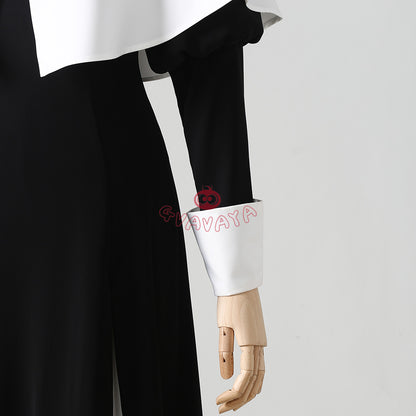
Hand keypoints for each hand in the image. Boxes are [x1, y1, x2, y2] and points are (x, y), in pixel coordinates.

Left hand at [215, 288, 266, 412]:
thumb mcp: (223, 326)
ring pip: (260, 375)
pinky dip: (255, 380)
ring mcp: (261, 341)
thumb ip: (225, 352)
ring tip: (234, 403)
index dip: (233, 393)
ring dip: (249, 392)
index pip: (245, 378)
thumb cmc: (231, 301)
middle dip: (240, 399)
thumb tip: (225, 376)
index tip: (219, 401)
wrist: (242, 283)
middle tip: (224, 409)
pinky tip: (246, 384)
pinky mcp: (259, 338)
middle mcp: (260, 345)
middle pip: (255, 381)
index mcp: (251, 343)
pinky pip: (260, 365)